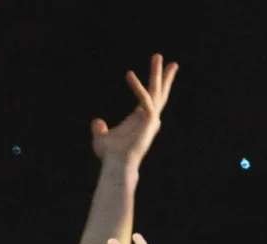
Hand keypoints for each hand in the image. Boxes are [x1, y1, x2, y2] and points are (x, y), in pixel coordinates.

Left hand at [91, 54, 177, 168]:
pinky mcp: (149, 120)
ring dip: (157, 74)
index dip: (152, 86)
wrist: (116, 164)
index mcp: (139, 119)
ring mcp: (150, 119)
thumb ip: (100, 129)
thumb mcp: (101, 139)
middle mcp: (148, 117)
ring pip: (156, 92)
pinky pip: (145, 99)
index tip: (155, 78)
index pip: (148, 98)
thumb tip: (96, 121)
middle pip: (159, 93)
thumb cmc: (110, 155)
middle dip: (164, 77)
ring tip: (158, 56)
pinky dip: (137, 87)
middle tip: (170, 62)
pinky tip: (129, 74)